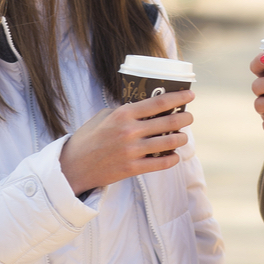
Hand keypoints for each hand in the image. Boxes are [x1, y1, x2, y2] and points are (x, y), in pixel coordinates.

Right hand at [59, 89, 193, 194]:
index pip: (158, 103)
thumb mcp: (104, 116)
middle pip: (169, 123)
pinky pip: (161, 164)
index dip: (178, 97)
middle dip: (185, 118)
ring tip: (183, 137)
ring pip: (169, 143)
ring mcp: (132, 151)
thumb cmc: (89, 138)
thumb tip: (148, 108)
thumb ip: (125, 111)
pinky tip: (174, 156)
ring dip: (181, 139)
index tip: (190, 94)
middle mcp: (130, 131)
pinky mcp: (132, 169)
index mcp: (123, 114)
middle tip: (189, 117)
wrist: (73, 166)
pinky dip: (172, 159)